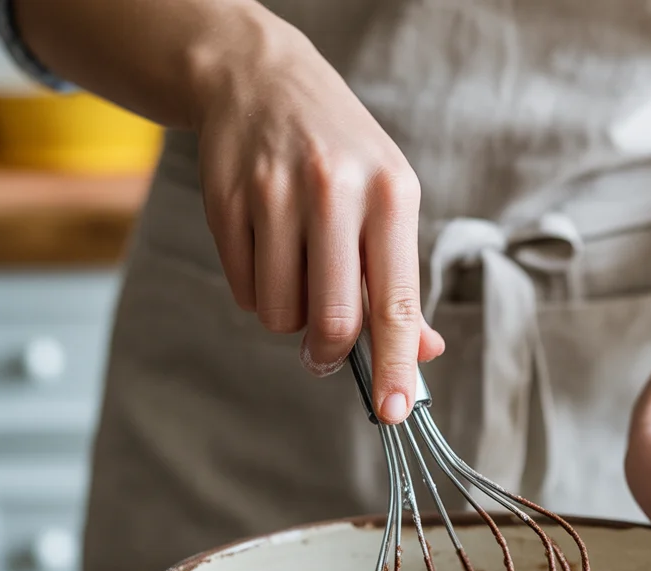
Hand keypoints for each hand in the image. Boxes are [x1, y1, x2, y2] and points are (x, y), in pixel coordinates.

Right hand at [190, 10, 442, 421]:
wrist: (262, 79)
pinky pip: (243, 290)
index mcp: (390, 196)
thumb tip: (423, 354)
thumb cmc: (342, 156)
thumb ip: (402, 284)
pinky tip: (266, 251)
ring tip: (298, 272)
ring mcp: (275, 192)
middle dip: (328, 354)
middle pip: (333, 321)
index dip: (394, 366)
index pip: (396, 303)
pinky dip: (257, 292)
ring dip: (289, 317)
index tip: (393, 411)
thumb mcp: (389, 203)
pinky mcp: (227, 199)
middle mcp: (336, 190)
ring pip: (281, 313)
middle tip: (324, 352)